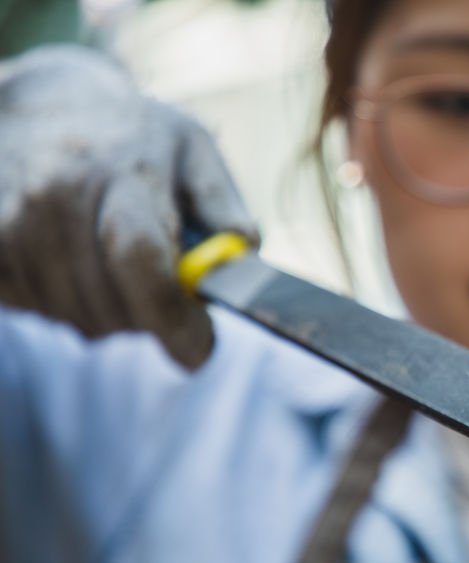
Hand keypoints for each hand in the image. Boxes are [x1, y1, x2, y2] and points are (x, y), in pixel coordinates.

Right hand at [0, 46, 258, 368]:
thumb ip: (224, 209)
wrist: (44, 101)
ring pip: (71, 316)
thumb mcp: (195, 152)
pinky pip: (29, 307)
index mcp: (126, 170)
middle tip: (163, 301)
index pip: (140, 258)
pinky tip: (72, 264)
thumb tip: (242, 262)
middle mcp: (60, 192)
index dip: (171, 318)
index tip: (199, 351)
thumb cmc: (136, 135)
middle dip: (149, 322)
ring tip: (113, 266)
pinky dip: (59, 303)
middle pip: (108, 305)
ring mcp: (11, 217)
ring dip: (105, 313)